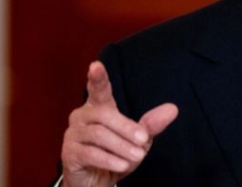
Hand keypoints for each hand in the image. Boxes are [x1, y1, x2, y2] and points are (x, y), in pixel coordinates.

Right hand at [60, 61, 178, 186]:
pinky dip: (109, 160)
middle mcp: (82, 116)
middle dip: (126, 128)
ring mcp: (73, 134)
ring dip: (121, 146)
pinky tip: (122, 165)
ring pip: (98, 135)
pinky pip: (90, 153)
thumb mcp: (138, 139)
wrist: (97, 180)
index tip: (96, 65)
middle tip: (144, 141)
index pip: (99, 89)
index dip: (97, 77)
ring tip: (136, 156)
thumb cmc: (117, 153)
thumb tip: (173, 109)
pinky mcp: (69, 153)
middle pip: (104, 115)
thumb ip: (151, 124)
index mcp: (99, 107)